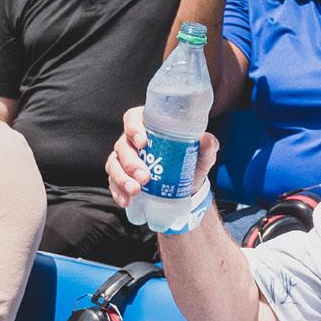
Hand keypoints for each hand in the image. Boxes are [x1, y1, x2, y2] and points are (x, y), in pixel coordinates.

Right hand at [105, 106, 221, 209]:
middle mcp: (132, 141)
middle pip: (122, 145)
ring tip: (135, 190)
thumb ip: (207, 146)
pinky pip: (113, 183)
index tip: (143, 142)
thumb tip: (206, 139)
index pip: (132, 119)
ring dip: (122, 178)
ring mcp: (124, 160)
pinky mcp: (121, 177)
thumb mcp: (201, 155)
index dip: (133, 128)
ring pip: (114, 164)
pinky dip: (118, 192)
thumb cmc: (190, 163)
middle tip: (145, 177)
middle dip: (131, 162)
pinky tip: (126, 201)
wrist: (186, 188)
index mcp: (148, 126)